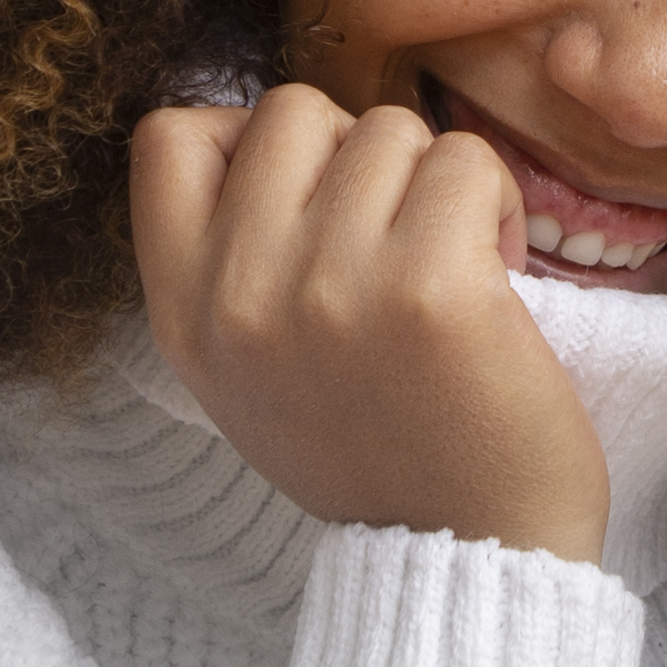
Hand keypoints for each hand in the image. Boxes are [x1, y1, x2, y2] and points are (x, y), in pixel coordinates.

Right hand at [128, 87, 609, 563]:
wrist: (470, 555)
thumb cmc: (376, 451)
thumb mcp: (249, 370)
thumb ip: (232, 261)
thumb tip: (257, 134)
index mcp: (184, 314)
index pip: (167, 137)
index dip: (246, 138)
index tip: (307, 198)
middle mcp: (241, 296)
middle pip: (293, 111)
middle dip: (358, 154)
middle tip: (394, 237)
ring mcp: (331, 287)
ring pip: (388, 129)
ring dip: (437, 185)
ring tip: (452, 269)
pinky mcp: (431, 287)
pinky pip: (465, 161)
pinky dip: (498, 204)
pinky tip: (499, 277)